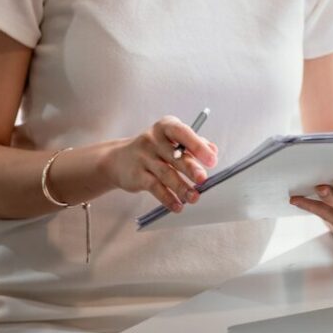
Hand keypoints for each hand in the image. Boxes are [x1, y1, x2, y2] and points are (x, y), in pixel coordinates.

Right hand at [100, 116, 217, 212]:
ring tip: (194, 197)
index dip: (197, 146)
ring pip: (166, 173)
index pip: (182, 133)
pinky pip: (155, 187)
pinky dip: (167, 198)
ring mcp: (143, 157)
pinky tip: (177, 205)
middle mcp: (153, 139)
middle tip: (203, 179)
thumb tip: (213, 151)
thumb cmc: (154, 149)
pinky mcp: (137, 175)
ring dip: (181, 187)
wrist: (118, 159)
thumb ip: (194, 144)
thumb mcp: (172, 140)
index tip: (211, 160)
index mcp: (166, 127)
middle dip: (190, 168)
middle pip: (175, 155)